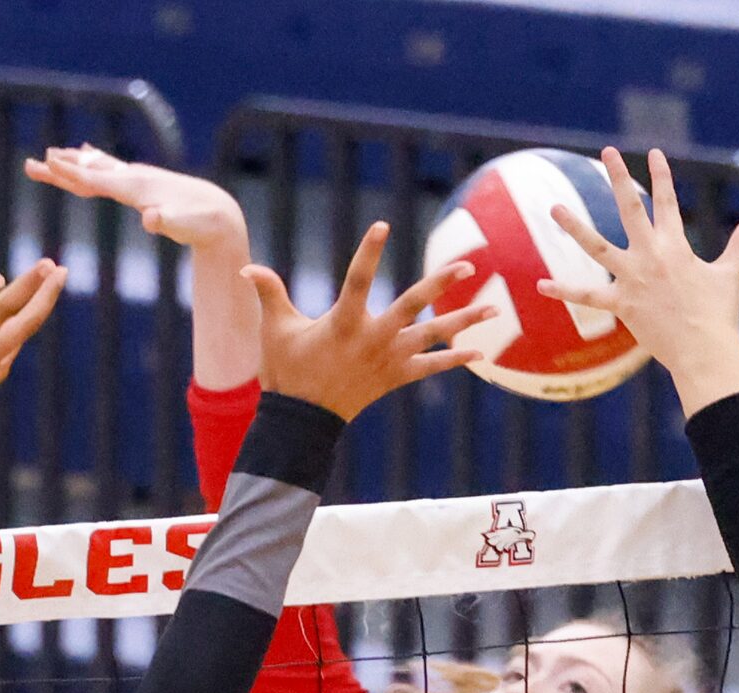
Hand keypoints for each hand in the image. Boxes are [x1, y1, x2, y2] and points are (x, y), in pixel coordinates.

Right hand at [22, 145, 248, 251]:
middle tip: (29, 164)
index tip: (46, 164)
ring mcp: (137, 178)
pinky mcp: (142, 184)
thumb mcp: (183, 226)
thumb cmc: (200, 223)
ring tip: (49, 156)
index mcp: (136, 187)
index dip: (70, 174)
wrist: (218, 213)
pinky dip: (92, 161)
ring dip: (72, 163)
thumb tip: (151, 218)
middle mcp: (133, 177)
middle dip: (60, 169)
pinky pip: (110, 169)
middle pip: (89, 171)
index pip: (95, 180)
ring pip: (97, 167)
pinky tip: (86, 152)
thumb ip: (166, 221)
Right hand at [244, 224, 485, 421]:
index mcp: (343, 321)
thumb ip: (269, 292)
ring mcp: (388, 359)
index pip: (358, 278)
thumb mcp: (276, 330)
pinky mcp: (396, 377)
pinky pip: (431, 368)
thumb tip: (245, 266)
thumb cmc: (287, 371)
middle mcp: (372, 338)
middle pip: (413, 305)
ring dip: (464, 321)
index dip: (370, 251)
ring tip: (493, 308)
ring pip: (433, 336)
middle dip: (440, 283)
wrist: (303, 421)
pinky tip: (481, 353)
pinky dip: (454, 360)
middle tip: (467, 264)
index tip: (383, 225)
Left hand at [539, 147, 738, 414]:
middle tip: (606, 151)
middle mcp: (651, 256)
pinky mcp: (622, 304)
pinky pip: (587, 295)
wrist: (704, 350)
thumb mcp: (730, 274)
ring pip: (597, 246)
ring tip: (554, 208)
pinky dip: (564, 291)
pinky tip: (541, 284)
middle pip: (630, 208)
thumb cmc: (719, 314)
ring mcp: (633, 279)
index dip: (661, 175)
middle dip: (619, 177)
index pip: (666, 202)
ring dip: (574, 227)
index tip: (653, 152)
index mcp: (676, 246)